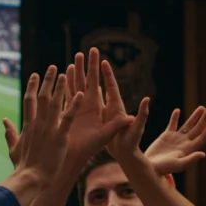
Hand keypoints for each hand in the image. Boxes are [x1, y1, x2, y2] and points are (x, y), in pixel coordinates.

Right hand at [9, 66, 82, 184]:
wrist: (29, 178)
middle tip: (53, 67)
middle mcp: (37, 123)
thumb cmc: (22, 166)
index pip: (29, 100)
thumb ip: (9, 133)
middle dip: (47, 81)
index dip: (32, 86)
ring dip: (60, 87)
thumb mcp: (13, 148)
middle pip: (42, 96)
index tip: (35, 75)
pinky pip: (68, 117)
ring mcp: (48, 128)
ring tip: (66, 73)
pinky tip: (80, 94)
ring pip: (55, 103)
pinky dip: (74, 105)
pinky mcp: (59, 136)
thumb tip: (4, 121)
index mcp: (28, 125)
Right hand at [63, 48, 133, 170]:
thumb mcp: (126, 133)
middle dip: (91, 66)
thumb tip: (140, 111)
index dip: (107, 74)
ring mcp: (88, 109)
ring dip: (78, 72)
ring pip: (81, 86)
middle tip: (90, 50)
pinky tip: (64, 75)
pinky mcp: (78, 114)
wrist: (110, 156)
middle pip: (94, 81)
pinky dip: (68, 85)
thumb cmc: (122, 146)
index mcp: (112, 108)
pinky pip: (72, 96)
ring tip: (75, 58)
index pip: (110, 87)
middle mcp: (100, 106)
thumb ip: (128, 123)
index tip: (104, 60)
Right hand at [143, 106, 205, 175]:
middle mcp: (184, 143)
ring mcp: (176, 139)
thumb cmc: (163, 169)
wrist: (149, 168)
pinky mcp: (166, 136)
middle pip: (198, 129)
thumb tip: (203, 154)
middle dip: (205, 118)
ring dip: (195, 116)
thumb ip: (190, 159)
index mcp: (189, 149)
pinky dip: (175, 117)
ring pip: (188, 125)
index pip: (202, 137)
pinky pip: (172, 124)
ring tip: (202, 107)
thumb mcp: (177, 165)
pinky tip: (177, 110)